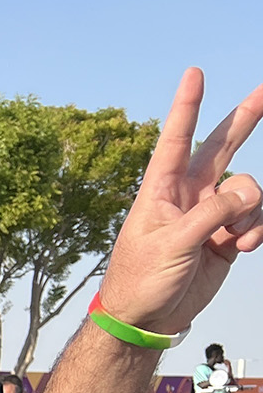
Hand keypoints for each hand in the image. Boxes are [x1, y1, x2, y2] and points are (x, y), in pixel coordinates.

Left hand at [99, 69, 262, 330]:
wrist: (147, 319)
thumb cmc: (142, 279)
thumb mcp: (173, 244)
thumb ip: (212, 214)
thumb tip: (250, 194)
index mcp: (161, 190)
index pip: (176, 139)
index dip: (187, 106)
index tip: (194, 73)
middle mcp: (187, 195)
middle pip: (221, 147)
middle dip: (245, 119)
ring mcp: (209, 214)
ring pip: (248, 191)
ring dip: (251, 213)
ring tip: (233, 239)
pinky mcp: (225, 235)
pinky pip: (255, 219)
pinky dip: (255, 231)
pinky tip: (241, 249)